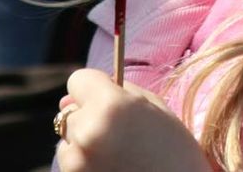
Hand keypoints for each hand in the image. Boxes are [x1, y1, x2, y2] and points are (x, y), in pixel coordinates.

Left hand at [55, 68, 210, 171]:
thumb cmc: (175, 152)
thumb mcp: (154, 108)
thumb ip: (115, 92)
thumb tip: (68, 99)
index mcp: (110, 106)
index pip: (77, 81)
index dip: (92, 89)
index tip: (106, 100)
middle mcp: (88, 132)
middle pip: (70, 113)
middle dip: (88, 118)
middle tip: (118, 135)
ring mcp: (77, 162)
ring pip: (67, 142)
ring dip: (83, 145)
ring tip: (117, 158)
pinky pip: (70, 165)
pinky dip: (84, 166)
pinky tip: (112, 170)